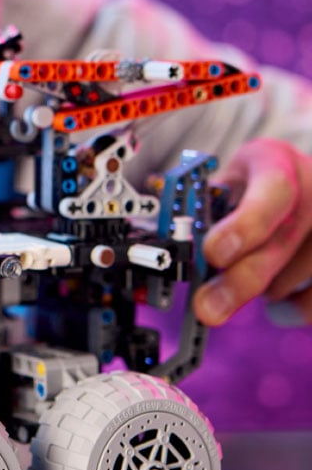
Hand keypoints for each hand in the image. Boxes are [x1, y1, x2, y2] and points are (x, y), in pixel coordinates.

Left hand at [194, 139, 311, 325]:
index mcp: (274, 161)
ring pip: (295, 275)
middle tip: (208, 308)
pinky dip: (292, 307)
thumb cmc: (251, 184)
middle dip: (240, 281)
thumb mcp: (225, 181)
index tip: (213, 254)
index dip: (245, 226)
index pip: (272, 191)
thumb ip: (204, 212)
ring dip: (263, 287)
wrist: (298, 182)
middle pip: (283, 241)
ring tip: (247, 272)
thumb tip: (172, 249)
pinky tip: (277, 299)